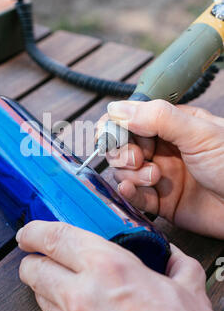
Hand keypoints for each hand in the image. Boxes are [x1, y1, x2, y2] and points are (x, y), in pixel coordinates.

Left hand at [17, 221, 223, 310]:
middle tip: (44, 260)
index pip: (55, 237)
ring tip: (70, 292)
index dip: (35, 231)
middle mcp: (81, 296)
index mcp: (109, 267)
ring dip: (49, 291)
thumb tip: (172, 256)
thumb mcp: (189, 293)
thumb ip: (176, 265)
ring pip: (40, 299)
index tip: (30, 232)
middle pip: (34, 269)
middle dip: (35, 262)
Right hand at [103, 100, 223, 238]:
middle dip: (122, 152)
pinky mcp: (161, 201)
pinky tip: (131, 191)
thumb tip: (116, 109)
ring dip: (131, 174)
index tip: (111, 136)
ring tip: (153, 177)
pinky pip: (134, 196)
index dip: (116, 127)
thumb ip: (158, 118)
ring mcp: (160, 175)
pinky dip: (128, 193)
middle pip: (122, 146)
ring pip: (124, 171)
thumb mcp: (199, 133)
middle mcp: (162, 148)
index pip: (130, 120)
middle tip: (137, 158)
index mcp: (170, 125)